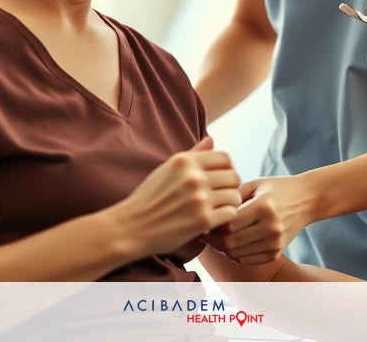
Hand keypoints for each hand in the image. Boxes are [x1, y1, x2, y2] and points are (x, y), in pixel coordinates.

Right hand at [112, 136, 241, 257]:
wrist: (131, 227)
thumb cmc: (149, 198)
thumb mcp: (166, 169)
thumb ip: (192, 154)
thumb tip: (212, 139)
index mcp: (184, 161)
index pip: (225, 158)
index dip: (228, 169)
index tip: (222, 179)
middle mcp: (194, 177)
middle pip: (233, 177)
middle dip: (230, 187)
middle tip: (221, 197)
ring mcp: (199, 199)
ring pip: (235, 196)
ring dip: (229, 204)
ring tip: (217, 209)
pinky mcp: (203, 220)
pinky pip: (230, 214)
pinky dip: (225, 218)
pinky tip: (214, 220)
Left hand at [202, 175, 315, 264]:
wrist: (307, 199)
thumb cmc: (277, 189)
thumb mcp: (255, 184)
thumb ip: (232, 197)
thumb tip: (209, 211)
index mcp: (263, 207)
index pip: (229, 224)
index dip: (214, 224)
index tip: (206, 219)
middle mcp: (271, 227)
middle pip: (231, 242)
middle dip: (215, 239)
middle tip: (207, 232)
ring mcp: (276, 242)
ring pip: (237, 254)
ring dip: (224, 248)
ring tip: (218, 237)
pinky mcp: (278, 252)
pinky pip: (248, 260)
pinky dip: (237, 255)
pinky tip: (234, 244)